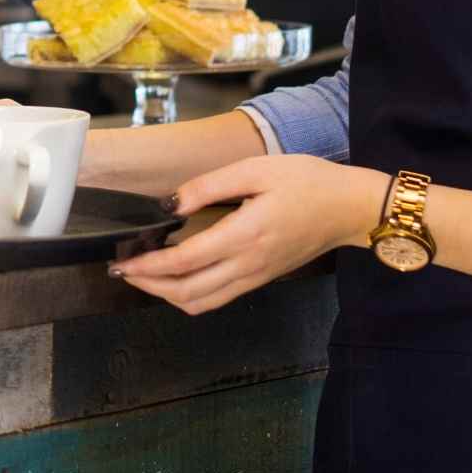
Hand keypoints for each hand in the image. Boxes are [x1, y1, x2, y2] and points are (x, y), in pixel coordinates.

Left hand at [109, 153, 384, 315]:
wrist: (349, 208)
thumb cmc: (307, 182)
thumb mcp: (256, 170)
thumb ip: (209, 186)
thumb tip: (171, 204)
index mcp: (245, 236)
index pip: (184, 262)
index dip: (147, 267)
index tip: (122, 262)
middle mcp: (249, 265)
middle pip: (187, 292)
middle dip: (149, 286)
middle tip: (122, 271)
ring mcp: (256, 277)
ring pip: (202, 302)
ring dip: (167, 295)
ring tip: (143, 276)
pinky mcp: (262, 278)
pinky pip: (218, 298)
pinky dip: (190, 294)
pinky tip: (177, 276)